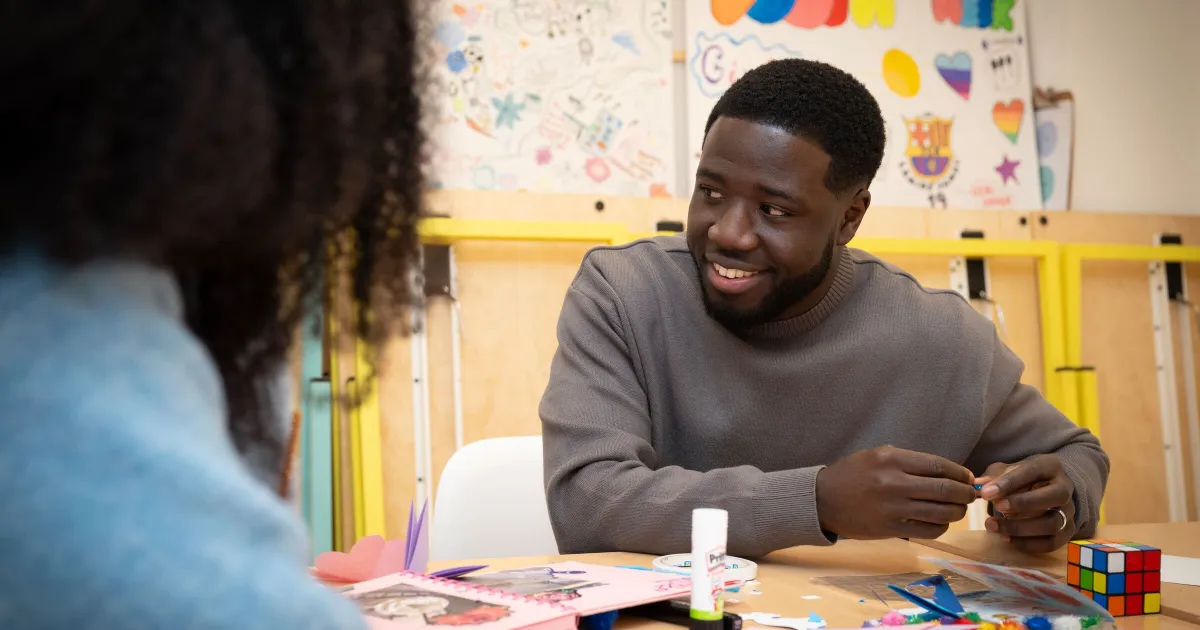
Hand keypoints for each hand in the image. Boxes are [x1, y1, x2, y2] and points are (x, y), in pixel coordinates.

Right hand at [816, 446, 977, 539]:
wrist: (823, 500)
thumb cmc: (852, 475)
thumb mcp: (877, 456)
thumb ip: (909, 461)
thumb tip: (947, 472)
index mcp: (891, 459)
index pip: (938, 465)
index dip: (960, 473)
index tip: (968, 478)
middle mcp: (894, 482)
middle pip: (945, 489)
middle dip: (966, 494)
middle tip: (972, 495)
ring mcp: (893, 507)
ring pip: (941, 511)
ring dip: (958, 512)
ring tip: (959, 509)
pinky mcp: (891, 528)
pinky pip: (928, 530)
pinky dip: (941, 527)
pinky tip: (941, 522)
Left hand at [977, 455, 1075, 552]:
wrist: (1043, 490)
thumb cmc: (1019, 478)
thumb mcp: (1005, 470)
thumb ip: (992, 477)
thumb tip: (978, 486)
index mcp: (1050, 466)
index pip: (1032, 471)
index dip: (1009, 482)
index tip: (985, 493)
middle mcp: (1065, 488)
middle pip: (1054, 496)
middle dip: (1023, 503)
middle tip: (996, 507)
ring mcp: (1069, 512)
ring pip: (1052, 523)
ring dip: (1020, 528)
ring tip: (993, 526)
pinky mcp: (1066, 532)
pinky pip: (1051, 543)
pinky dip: (1027, 544)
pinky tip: (1006, 538)